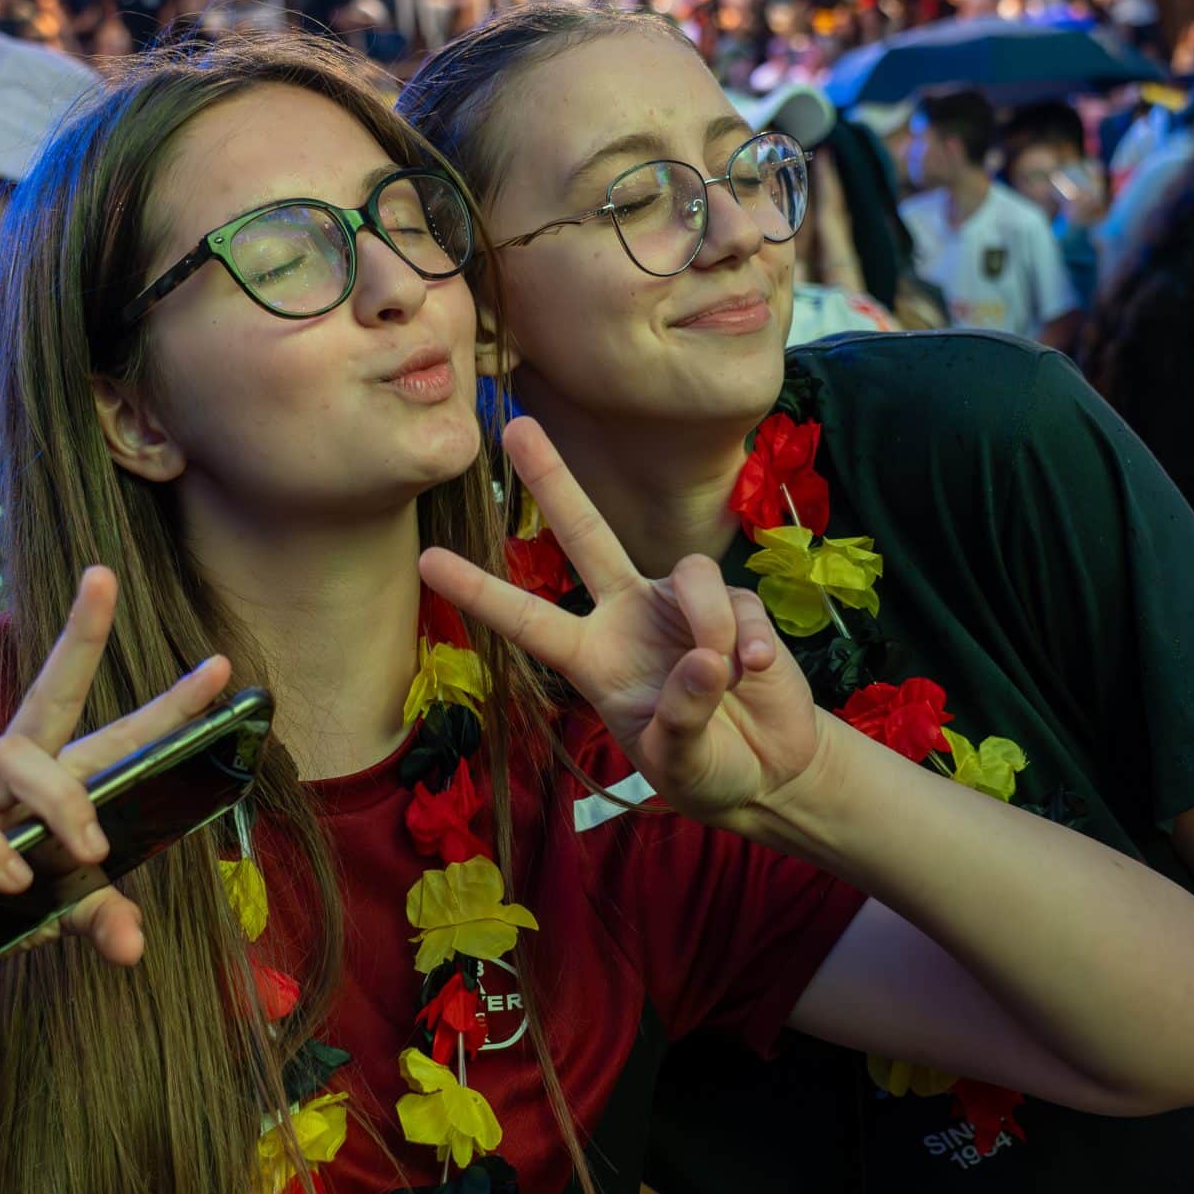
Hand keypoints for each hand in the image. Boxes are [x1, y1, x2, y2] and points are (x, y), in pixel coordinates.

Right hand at [0, 569, 231, 1018]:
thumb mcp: (56, 912)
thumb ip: (97, 916)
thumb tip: (132, 945)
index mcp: (58, 785)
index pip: (121, 735)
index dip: (171, 705)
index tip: (222, 665)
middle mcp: (15, 779)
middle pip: (50, 695)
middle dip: (79, 637)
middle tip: (102, 579)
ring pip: (12, 757)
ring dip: (59, 800)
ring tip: (89, 851)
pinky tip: (17, 882)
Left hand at [418, 419, 818, 825]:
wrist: (767, 768)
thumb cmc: (705, 769)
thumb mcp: (682, 761)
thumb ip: (684, 714)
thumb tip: (703, 657)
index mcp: (592, 658)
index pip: (528, 620)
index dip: (479, 591)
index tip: (425, 559)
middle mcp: (628, 617)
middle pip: (584, 534)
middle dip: (553, 478)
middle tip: (515, 424)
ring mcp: (681, 606)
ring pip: (691, 573)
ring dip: (711, 624)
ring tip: (729, 675)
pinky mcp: (735, 606)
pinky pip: (738, 601)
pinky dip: (751, 639)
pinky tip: (759, 670)